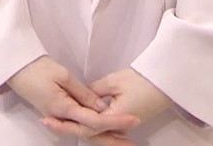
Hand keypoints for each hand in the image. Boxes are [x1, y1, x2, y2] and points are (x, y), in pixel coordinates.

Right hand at [7, 56, 137, 137]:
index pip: (94, 120)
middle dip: (112, 138)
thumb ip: (84, 93)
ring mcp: (57, 117)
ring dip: (104, 137)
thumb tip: (101, 106)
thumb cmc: (37, 68)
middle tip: (131, 141)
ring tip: (123, 139)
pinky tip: (105, 130)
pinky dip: (93, 130)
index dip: (116, 121)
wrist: (15, 67)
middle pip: (90, 133)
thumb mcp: (63, 75)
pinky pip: (78, 125)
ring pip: (84, 132)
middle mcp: (60, 118)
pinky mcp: (56, 114)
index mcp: (62, 108)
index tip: (133, 119)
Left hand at [42, 68, 170, 141]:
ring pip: (96, 133)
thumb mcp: (114, 81)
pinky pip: (105, 129)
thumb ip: (93, 91)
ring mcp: (123, 126)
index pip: (85, 126)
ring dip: (78, 128)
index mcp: (113, 117)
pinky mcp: (125, 122)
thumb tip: (79, 96)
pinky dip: (91, 127)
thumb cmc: (142, 80)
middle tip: (47, 121)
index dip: (65, 123)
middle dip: (67, 128)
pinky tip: (79, 122)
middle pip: (89, 133)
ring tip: (57, 122)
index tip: (48, 118)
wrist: (165, 82)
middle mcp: (117, 126)